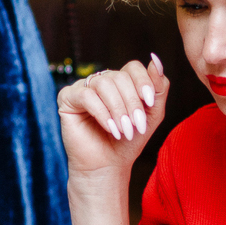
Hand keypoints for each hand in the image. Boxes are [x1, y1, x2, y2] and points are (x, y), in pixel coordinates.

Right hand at [58, 56, 169, 179]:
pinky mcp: (67, 98)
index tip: (149, 103)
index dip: (143, 82)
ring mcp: (83, 87)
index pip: (133, 67)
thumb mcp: (152, 114)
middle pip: (119, 76)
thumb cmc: (129, 141)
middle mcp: (101, 81)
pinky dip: (102, 113)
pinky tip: (110, 128)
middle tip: (135, 126)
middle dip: (131, 102)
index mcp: (121, 82)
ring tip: (123, 130)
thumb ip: (158, 86)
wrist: (108, 165)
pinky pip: (86, 96)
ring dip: (118, 109)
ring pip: (103, 84)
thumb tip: (155, 59)